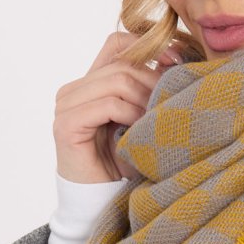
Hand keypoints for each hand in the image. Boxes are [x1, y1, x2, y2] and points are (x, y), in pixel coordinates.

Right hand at [52, 30, 190, 183]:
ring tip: (157, 121)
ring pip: (117, 80)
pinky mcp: (66, 124)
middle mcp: (74, 89)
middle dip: (154, 82)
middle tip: (171, 105)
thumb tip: (177, 57)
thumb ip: (149, 88)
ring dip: (145, 100)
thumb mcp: (142, 117)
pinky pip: (107, 104)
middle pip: (123, 64)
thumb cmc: (126, 162)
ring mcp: (66, 105)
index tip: (177, 62)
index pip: (118, 43)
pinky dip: (131, 115)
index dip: (148, 47)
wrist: (103, 200)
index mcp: (91, 82)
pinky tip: (141, 131)